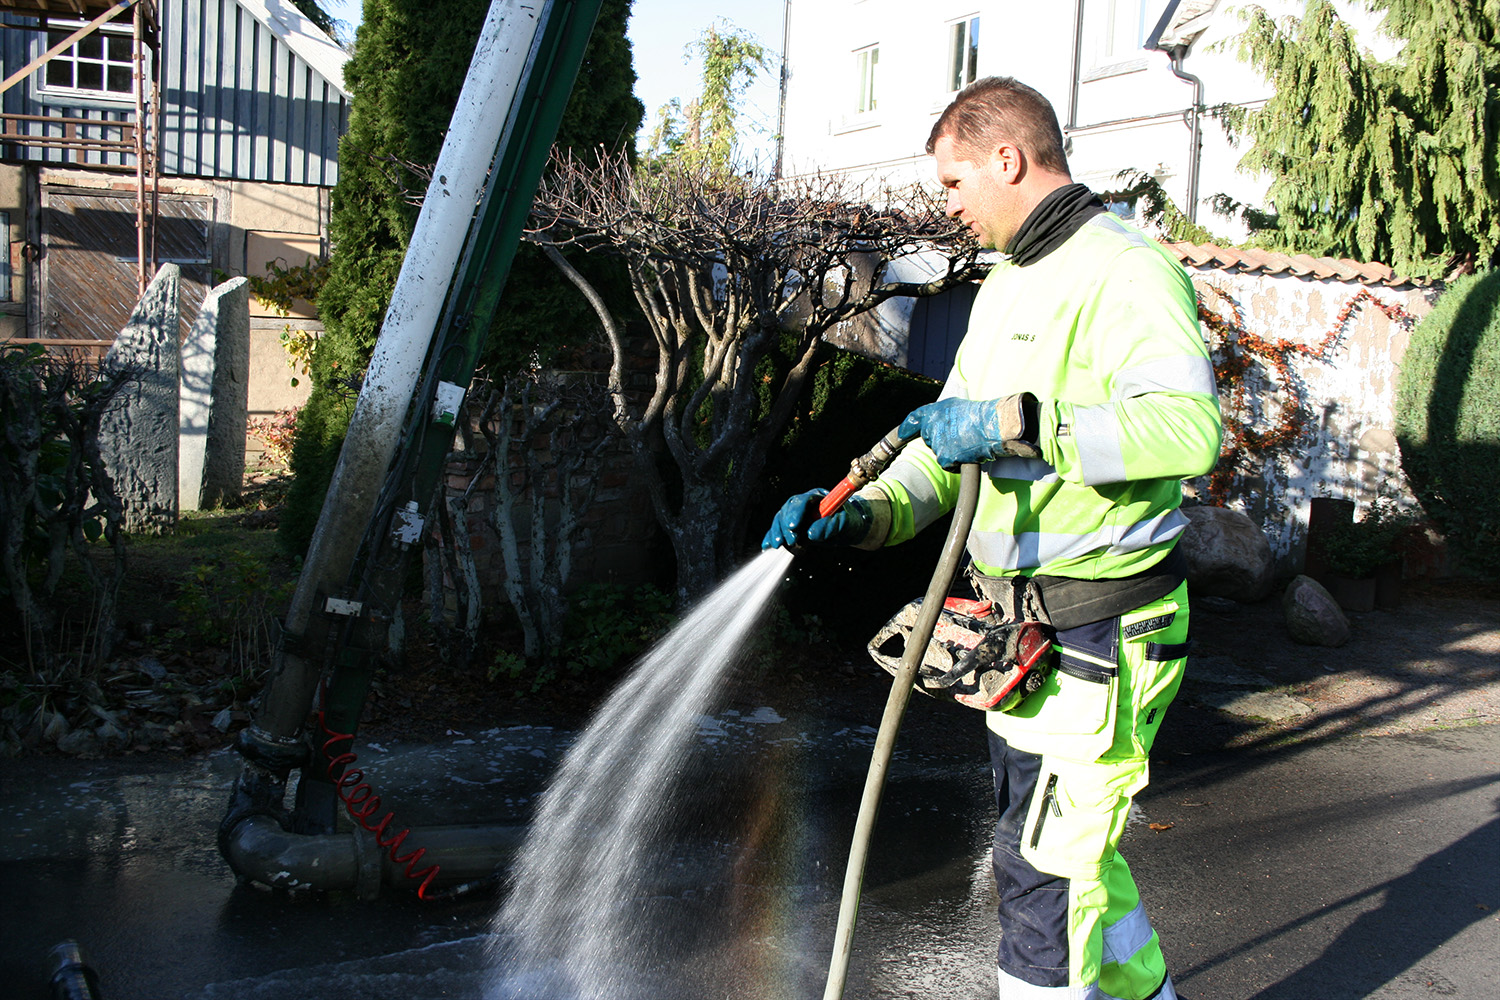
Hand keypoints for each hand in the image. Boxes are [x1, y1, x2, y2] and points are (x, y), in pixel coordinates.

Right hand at [761, 489, 874, 549]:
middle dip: (785, 526)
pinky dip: (771, 537)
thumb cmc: (848, 522)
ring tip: (779, 545)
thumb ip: (830, 526)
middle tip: (790, 541)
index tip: (793, 527)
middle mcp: (803, 503)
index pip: (801, 501)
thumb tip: (811, 534)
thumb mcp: (844, 523)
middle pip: (787, 510)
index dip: (795, 513)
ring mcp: (796, 514)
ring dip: (777, 533)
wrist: (847, 528)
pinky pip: (778, 530)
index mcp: (816, 496)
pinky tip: (767, 546)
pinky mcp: (792, 526)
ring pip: (780, 520)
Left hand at [897, 394, 1039, 468]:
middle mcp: (931, 426)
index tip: (901, 433)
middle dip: (942, 441)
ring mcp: (937, 442)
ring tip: (967, 443)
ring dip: (952, 452)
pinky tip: (967, 454)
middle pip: (930, 440)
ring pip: (940, 453)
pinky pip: (948, 464)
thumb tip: (937, 423)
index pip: (915, 419)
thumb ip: (943, 415)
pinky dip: (957, 462)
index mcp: (934, 411)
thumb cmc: (980, 415)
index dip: (907, 427)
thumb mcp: (957, 406)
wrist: (991, 425)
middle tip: (961, 436)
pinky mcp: (944, 457)